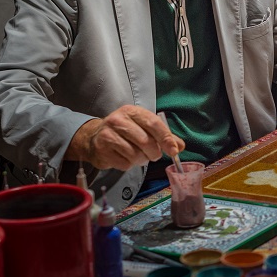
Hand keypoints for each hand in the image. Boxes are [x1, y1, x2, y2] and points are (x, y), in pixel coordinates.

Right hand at [66, 106, 184, 170]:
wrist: (96, 138)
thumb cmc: (126, 132)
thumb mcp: (144, 128)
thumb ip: (164, 136)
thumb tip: (180, 146)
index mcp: (132, 111)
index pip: (153, 123)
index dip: (166, 138)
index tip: (174, 151)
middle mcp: (118, 120)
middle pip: (145, 141)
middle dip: (154, 153)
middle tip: (154, 156)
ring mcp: (108, 134)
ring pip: (135, 154)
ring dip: (142, 160)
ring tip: (138, 156)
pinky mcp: (102, 150)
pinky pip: (125, 163)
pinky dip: (130, 165)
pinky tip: (125, 158)